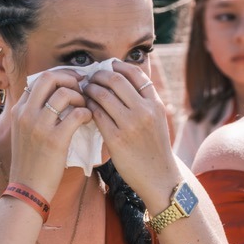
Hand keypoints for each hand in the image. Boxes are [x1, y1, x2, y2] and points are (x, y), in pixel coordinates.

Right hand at [6, 69, 91, 198]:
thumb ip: (35, 114)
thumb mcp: (25, 132)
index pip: (39, 79)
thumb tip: (56, 98)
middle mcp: (26, 114)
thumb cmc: (31, 161)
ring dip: (80, 96)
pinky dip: (86, 113)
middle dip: (70, 78)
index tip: (74, 82)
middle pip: (49, 78)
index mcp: (19, 110)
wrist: (27, 187)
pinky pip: (76, 114)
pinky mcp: (54, 140)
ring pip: (64, 93)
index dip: (60, 76)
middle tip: (83, 88)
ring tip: (85, 107)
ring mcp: (39, 126)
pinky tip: (88, 119)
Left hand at [81, 60, 176, 201]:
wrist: (159, 178)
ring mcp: (130, 125)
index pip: (136, 74)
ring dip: (90, 90)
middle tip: (90, 78)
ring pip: (103, 95)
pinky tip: (85, 108)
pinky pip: (96, 115)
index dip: (118, 66)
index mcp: (156, 104)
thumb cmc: (155, 149)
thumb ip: (144, 102)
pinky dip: (88, 107)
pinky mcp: (116, 139)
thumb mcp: (158, 121)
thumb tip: (122, 81)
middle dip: (99, 75)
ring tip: (85, 90)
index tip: (107, 66)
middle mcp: (145, 111)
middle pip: (116, 80)